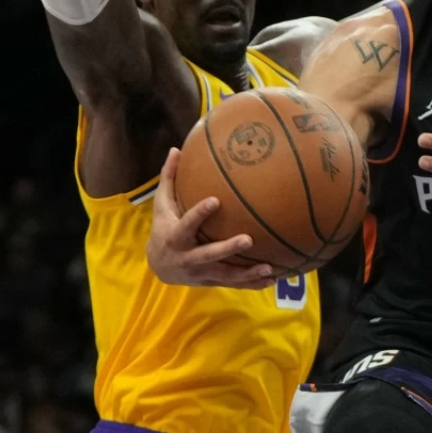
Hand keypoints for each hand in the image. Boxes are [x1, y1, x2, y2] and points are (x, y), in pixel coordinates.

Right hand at [146, 148, 276, 289]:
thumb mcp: (161, 205)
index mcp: (176, 236)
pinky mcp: (211, 281)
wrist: (159, 266)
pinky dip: (251, 284)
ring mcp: (200, 272)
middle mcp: (188, 257)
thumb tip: (176, 149)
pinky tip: (272, 280)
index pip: (188, 223)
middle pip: (208, 254)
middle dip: (227, 249)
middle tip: (249, 239)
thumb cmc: (164, 227)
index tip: (215, 200)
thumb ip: (169, 178)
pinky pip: (232, 284)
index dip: (200, 213)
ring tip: (268, 269)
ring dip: (246, 273)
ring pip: (224, 275)